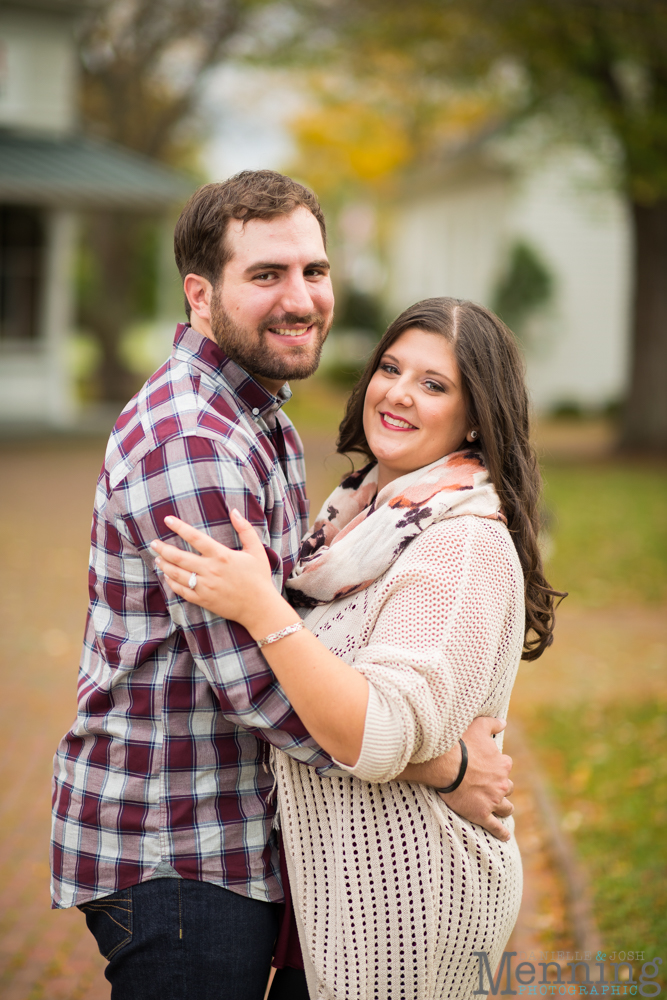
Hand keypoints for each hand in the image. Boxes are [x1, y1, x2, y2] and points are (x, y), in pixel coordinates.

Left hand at [151, 510, 276, 627]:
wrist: (259, 607)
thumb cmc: (259, 577)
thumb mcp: (256, 550)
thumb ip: (245, 529)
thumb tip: (233, 510)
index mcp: (221, 555)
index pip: (195, 537)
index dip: (179, 527)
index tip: (167, 520)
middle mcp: (210, 570)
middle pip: (179, 557)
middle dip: (163, 549)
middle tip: (153, 543)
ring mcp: (205, 586)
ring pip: (177, 574)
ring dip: (164, 565)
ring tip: (157, 559)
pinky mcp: (203, 600)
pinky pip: (182, 591)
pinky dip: (171, 583)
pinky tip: (167, 577)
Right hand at [441, 717, 513, 840]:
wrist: (446, 765)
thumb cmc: (460, 744)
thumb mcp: (478, 726)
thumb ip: (493, 723)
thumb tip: (504, 723)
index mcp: (502, 764)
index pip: (506, 766)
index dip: (498, 767)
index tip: (490, 767)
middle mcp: (502, 783)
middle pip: (508, 788)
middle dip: (502, 788)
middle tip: (491, 787)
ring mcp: (493, 800)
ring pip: (506, 808)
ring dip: (504, 808)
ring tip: (500, 810)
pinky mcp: (482, 814)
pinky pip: (496, 827)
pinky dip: (501, 832)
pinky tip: (504, 836)